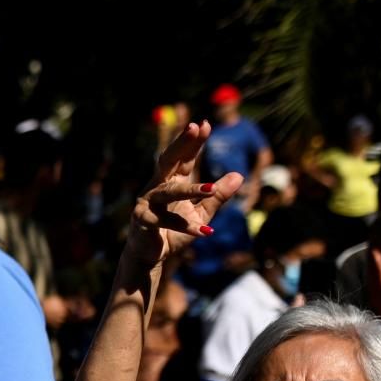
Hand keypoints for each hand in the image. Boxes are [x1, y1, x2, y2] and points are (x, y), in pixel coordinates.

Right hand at [127, 122, 244, 265]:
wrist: (152, 255)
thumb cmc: (174, 231)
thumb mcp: (202, 213)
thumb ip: (217, 196)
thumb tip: (239, 174)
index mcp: (171, 181)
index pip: (184, 158)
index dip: (194, 142)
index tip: (206, 124)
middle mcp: (157, 186)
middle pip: (168, 160)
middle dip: (182, 144)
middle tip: (195, 127)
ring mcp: (147, 202)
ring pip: (169, 191)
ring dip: (190, 190)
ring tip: (210, 189)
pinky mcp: (142, 220)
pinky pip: (165, 220)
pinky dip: (183, 225)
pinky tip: (204, 231)